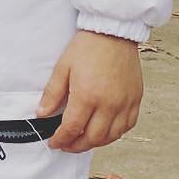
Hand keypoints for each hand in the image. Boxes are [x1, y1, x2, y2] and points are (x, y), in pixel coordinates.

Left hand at [43, 30, 142, 151]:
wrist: (112, 32)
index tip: (54, 143)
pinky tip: (105, 131)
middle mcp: (109, 104)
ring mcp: (125, 103)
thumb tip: (42, 114)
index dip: (61, 140)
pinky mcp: (136, 99)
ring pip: (112, 136)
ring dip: (96, 142)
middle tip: (66, 145)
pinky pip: (128, 126)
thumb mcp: (62, 68)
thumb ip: (52, 94)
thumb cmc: (87, 47)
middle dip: (77, 145)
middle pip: (93, 137)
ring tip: (83, 140)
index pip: (72, 128)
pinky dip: (115, 133)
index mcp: (87, 95)